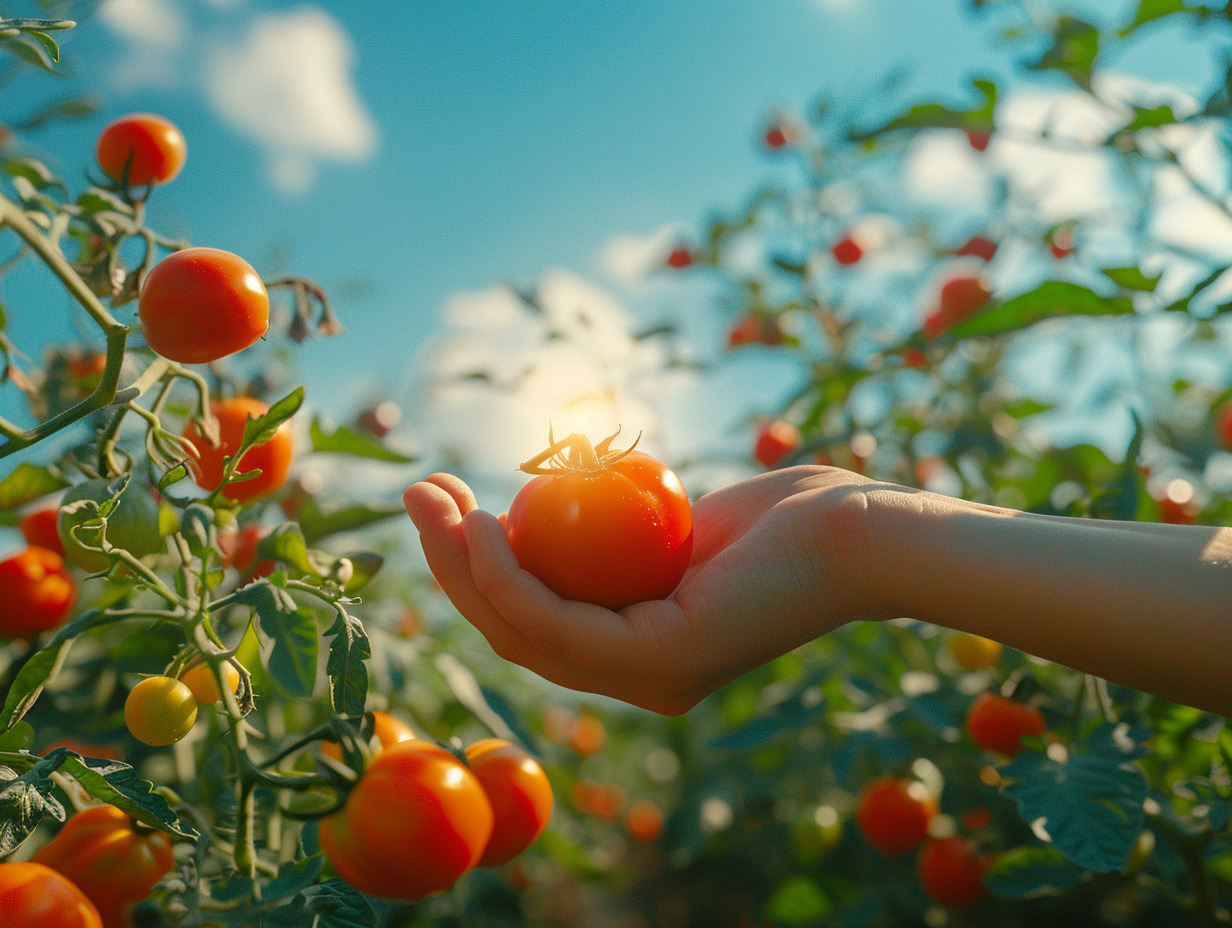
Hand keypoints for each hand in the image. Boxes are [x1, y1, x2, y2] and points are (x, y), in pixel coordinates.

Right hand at [403, 466, 887, 713]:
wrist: (860, 528)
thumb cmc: (783, 518)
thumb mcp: (678, 521)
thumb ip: (619, 532)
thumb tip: (559, 505)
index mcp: (637, 653)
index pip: (534, 621)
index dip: (475, 570)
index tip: (448, 505)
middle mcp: (637, 679)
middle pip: (514, 630)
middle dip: (452, 566)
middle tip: (418, 496)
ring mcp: (649, 680)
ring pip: (522, 631)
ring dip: (462, 567)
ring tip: (432, 502)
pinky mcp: (663, 663)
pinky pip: (558, 620)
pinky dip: (508, 573)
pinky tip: (486, 523)